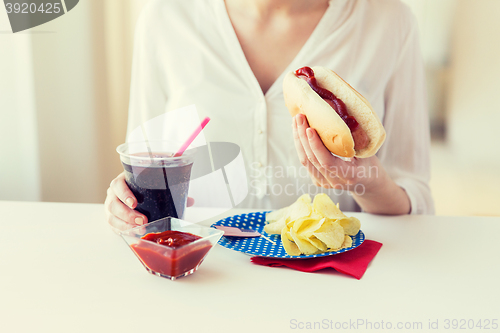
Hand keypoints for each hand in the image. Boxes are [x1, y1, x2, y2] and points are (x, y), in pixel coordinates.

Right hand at [104, 172, 194, 232]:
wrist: (132, 191)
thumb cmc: (142, 188)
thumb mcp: (153, 185)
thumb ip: (170, 190)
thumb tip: (190, 200)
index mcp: (121, 182)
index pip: (117, 185)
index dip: (124, 194)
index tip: (135, 203)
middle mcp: (113, 195)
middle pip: (113, 204)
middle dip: (127, 214)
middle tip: (142, 220)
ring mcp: (111, 207)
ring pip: (111, 217)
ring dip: (125, 225)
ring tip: (140, 229)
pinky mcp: (112, 218)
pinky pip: (113, 226)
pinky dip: (122, 231)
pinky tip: (133, 233)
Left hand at [292, 113, 409, 213]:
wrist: (368, 184)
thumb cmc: (369, 164)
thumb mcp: (366, 152)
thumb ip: (354, 140)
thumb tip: (342, 116)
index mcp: (349, 175)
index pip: (327, 161)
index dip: (316, 146)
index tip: (310, 129)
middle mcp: (334, 181)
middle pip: (312, 159)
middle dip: (303, 137)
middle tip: (299, 117)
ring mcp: (324, 182)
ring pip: (306, 161)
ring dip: (299, 140)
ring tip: (296, 121)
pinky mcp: (317, 180)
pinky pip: (306, 162)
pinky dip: (301, 146)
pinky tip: (298, 132)